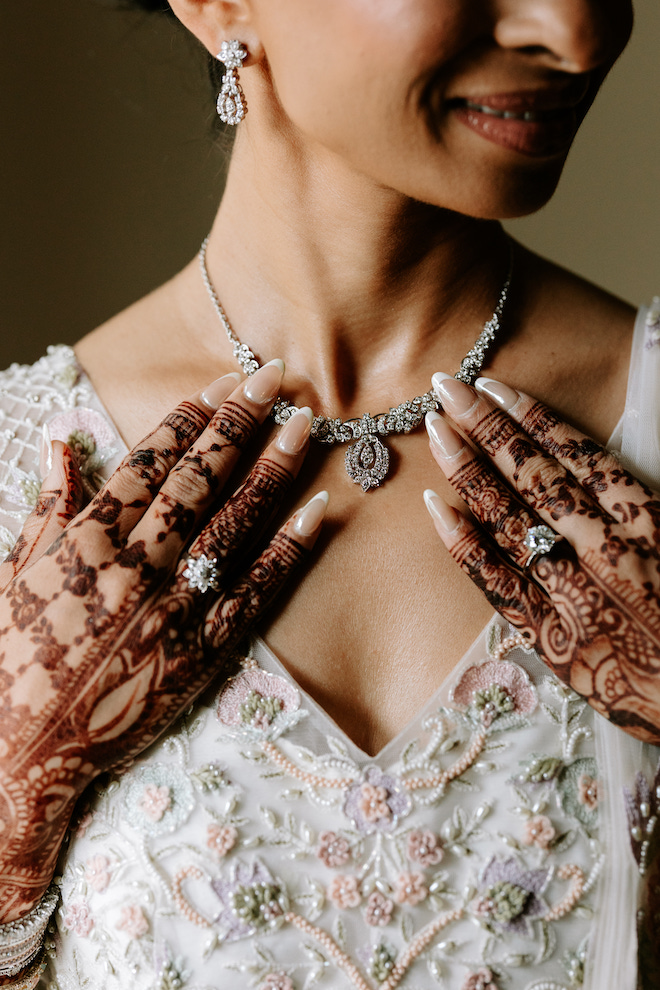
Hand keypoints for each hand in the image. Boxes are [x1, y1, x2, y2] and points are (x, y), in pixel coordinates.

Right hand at [0, 362, 326, 919]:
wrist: (27, 749)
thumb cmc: (16, 658)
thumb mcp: (15, 572)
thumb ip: (47, 505)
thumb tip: (61, 442)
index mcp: (87, 539)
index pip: (149, 460)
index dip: (192, 415)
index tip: (225, 382)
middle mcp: (135, 564)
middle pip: (198, 479)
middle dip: (240, 421)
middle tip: (277, 377)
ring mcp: (173, 607)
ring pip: (233, 524)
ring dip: (272, 469)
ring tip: (304, 423)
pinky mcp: (203, 651)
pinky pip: (254, 592)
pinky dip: (288, 550)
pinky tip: (318, 510)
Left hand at [424, 373, 659, 744]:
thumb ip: (642, 510)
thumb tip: (601, 472)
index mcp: (653, 524)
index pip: (581, 456)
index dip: (532, 418)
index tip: (495, 386)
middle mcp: (611, 552)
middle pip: (536, 477)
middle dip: (487, 428)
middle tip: (445, 389)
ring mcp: (577, 597)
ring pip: (511, 520)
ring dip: (469, 471)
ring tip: (435, 430)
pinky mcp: (554, 641)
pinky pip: (498, 584)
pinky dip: (465, 544)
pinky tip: (436, 507)